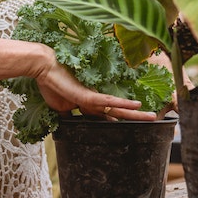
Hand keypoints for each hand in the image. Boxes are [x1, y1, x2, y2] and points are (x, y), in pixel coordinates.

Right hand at [34, 58, 159, 121]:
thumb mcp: (59, 107)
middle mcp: (94, 100)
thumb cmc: (50, 84)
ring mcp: (93, 97)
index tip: (129, 128)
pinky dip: (122, 104)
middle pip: (118, 112)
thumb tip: (71, 126)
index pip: (107, 116)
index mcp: (88, 103)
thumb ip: (68, 116)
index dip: (118, 122)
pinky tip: (136, 105)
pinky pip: (108, 101)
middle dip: (134, 117)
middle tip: (152, 119)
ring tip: (152, 116)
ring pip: (118, 108)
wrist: (44, 68)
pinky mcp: (88, 95)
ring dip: (135, 113)